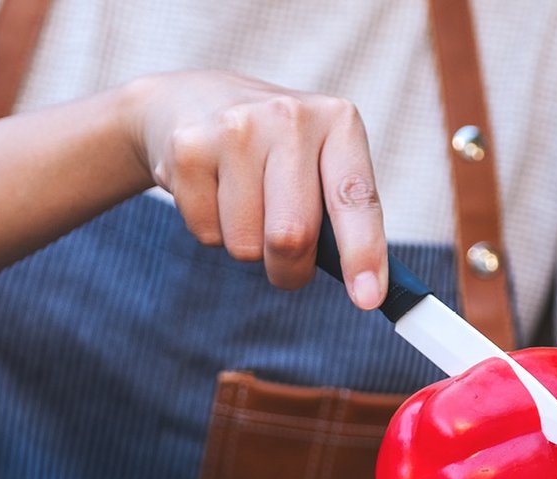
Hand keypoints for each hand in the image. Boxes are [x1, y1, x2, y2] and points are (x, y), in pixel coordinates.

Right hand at [122, 71, 387, 308]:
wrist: (189, 102)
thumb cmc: (271, 150)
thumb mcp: (316, 161)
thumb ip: (340, 214)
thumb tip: (366, 290)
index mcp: (337, 121)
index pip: (355, 199)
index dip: (363, 253)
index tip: (368, 300)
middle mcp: (289, 117)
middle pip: (291, 236)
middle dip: (289, 270)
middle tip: (285, 261)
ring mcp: (235, 129)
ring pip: (246, 245)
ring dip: (246, 246)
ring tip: (240, 201)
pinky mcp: (188, 149)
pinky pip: (207, 234)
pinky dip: (211, 230)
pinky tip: (211, 190)